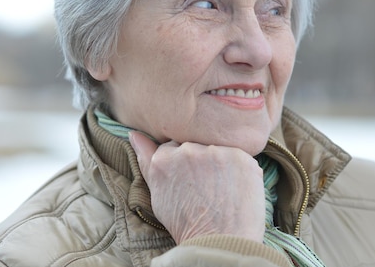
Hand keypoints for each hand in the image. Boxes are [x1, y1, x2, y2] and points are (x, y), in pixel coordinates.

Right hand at [129, 132, 265, 243]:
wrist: (220, 241)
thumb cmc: (187, 222)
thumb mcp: (159, 193)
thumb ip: (146, 160)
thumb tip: (134, 134)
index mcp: (164, 158)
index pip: (173, 145)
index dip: (183, 163)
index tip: (188, 178)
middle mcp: (189, 150)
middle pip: (195, 144)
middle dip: (200, 159)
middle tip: (205, 185)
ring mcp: (216, 152)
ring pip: (218, 148)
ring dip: (221, 162)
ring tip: (221, 188)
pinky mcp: (240, 156)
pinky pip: (240, 155)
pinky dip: (239, 169)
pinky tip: (236, 187)